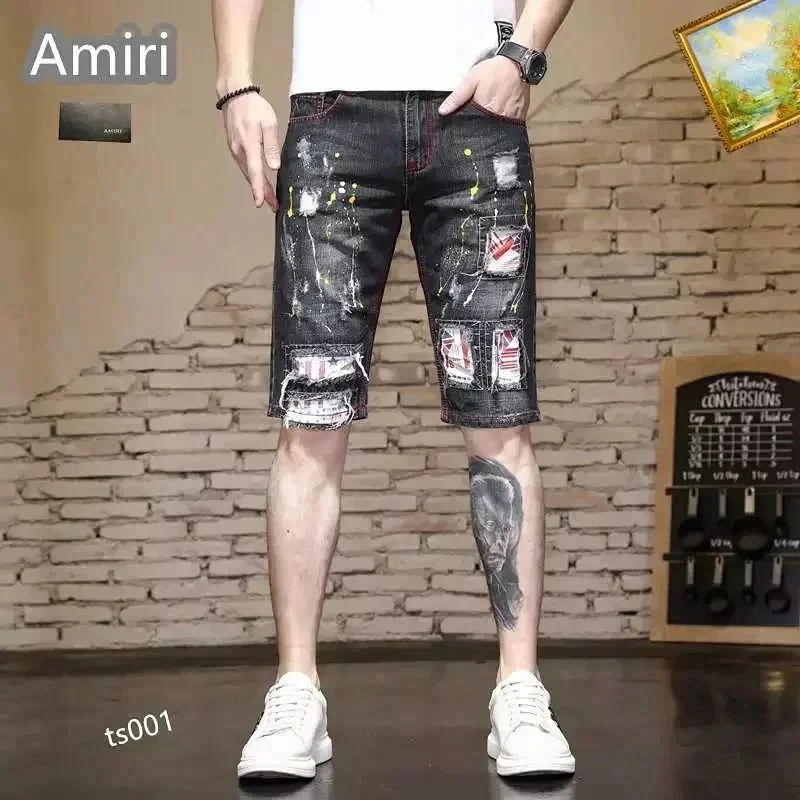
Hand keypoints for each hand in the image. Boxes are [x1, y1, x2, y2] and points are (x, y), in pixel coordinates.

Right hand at [221, 91, 280, 210]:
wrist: (234, 95)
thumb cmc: (254, 107)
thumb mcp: (268, 123)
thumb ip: (271, 145)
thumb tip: (274, 167)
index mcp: (249, 144)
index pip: (255, 172)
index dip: (259, 189)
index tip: (261, 203)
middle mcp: (239, 151)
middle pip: (252, 177)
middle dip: (263, 193)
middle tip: (273, 206)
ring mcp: (235, 150)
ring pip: (247, 173)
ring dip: (258, 186)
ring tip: (269, 199)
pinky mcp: (235, 148)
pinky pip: (245, 167)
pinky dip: (252, 177)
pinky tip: (259, 182)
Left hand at [438, 56, 528, 120]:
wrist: (518, 63)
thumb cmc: (494, 70)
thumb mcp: (471, 80)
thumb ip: (457, 97)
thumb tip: (443, 111)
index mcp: (483, 110)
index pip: (471, 125)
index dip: (467, 125)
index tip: (465, 123)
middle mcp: (497, 116)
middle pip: (485, 128)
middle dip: (480, 126)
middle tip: (480, 115)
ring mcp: (510, 117)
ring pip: (498, 128)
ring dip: (493, 125)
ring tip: (491, 113)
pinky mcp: (519, 115)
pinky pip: (510, 124)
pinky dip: (505, 122)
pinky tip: (502, 113)